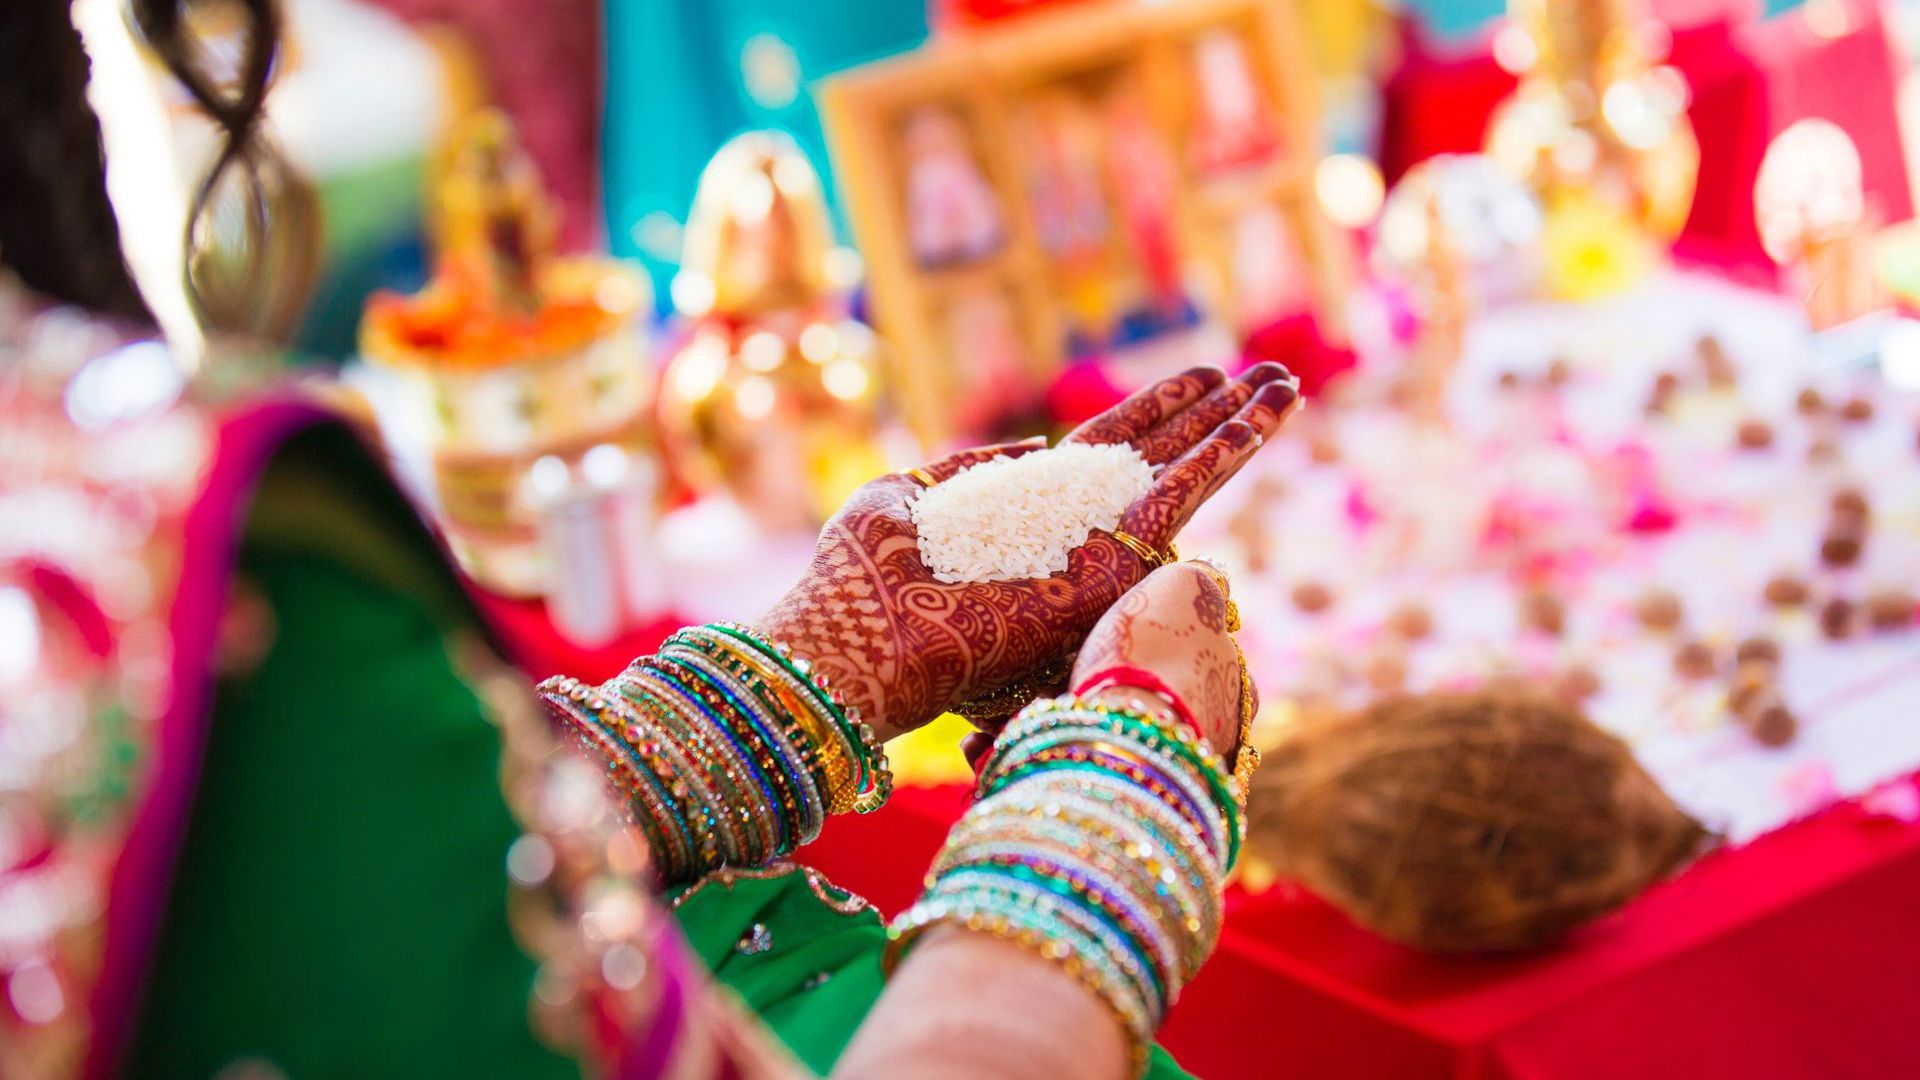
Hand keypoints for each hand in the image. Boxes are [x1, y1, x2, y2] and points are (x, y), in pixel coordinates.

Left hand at [754, 363, 1297, 741]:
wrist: (859, 637)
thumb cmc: (864, 578)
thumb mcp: (910, 497)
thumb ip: (970, 468)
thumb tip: (1028, 446)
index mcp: (1028, 511)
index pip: (1109, 451)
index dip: (1157, 411)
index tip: (1201, 377)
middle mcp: (1074, 532)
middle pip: (1161, 457)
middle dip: (1214, 415)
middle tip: (1269, 376)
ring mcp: (1099, 552)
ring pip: (1186, 477)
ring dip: (1240, 429)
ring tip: (1286, 384)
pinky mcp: (1113, 570)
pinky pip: (1181, 500)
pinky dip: (1226, 454)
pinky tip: (1264, 415)